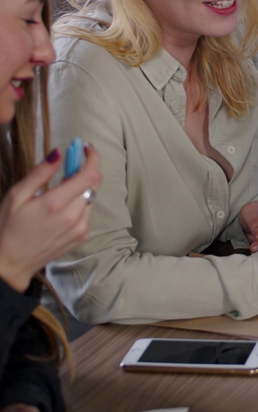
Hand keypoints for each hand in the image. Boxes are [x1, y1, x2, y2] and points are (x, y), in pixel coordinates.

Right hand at [0, 145, 101, 291]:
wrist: (11, 264)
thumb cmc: (8, 228)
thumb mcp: (17, 196)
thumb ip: (41, 173)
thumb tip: (59, 152)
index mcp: (56, 204)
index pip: (90, 174)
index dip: (93, 157)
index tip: (86, 148)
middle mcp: (74, 217)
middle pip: (94, 183)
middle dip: (86, 169)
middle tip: (70, 164)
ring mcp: (81, 228)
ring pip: (92, 197)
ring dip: (82, 187)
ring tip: (61, 189)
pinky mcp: (83, 236)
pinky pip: (89, 211)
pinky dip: (81, 203)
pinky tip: (62, 208)